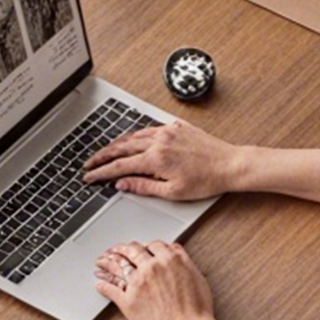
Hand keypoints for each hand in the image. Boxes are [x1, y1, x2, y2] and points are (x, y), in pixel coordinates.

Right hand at [83, 119, 238, 200]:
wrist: (229, 165)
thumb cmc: (206, 180)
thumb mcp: (172, 192)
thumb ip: (143, 187)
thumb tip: (122, 184)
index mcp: (156, 159)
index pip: (119, 166)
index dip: (101, 172)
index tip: (89, 177)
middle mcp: (159, 141)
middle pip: (120, 148)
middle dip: (102, 156)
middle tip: (89, 164)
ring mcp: (167, 132)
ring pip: (132, 136)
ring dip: (115, 145)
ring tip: (104, 153)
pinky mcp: (175, 127)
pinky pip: (147, 129)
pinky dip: (133, 136)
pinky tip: (129, 141)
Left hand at [94, 239, 216, 319]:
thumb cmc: (196, 309)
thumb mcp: (196, 276)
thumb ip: (183, 260)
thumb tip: (174, 251)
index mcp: (169, 259)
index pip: (152, 245)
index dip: (146, 247)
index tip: (141, 249)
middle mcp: (151, 267)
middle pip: (132, 251)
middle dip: (123, 249)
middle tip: (117, 250)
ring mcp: (137, 283)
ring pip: (118, 266)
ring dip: (107, 262)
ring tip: (102, 261)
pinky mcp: (127, 300)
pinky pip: (111, 289)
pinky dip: (103, 285)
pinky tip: (100, 284)